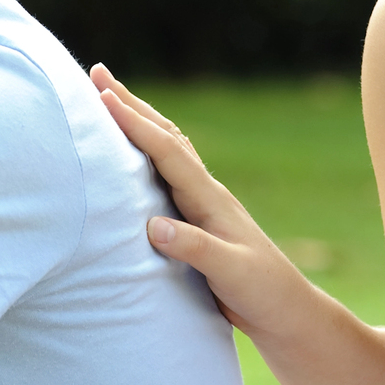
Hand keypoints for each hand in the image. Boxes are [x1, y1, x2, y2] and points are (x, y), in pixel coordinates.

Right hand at [90, 65, 314, 337]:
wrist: (287, 311)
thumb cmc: (263, 292)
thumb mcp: (230, 272)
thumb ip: (195, 249)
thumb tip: (152, 226)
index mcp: (210, 199)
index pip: (166, 151)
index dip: (134, 124)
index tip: (103, 96)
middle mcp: (206, 192)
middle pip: (165, 136)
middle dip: (131, 104)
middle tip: (97, 72)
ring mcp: (203, 203)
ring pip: (167, 149)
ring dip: (139, 121)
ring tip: (110, 99)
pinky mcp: (198, 219)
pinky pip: (166, 172)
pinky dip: (147, 151)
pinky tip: (134, 153)